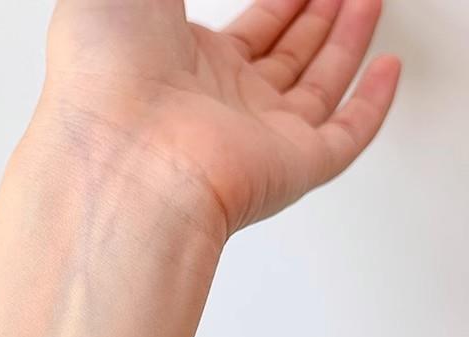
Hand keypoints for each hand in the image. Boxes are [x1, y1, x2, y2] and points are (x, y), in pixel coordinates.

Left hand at [36, 0, 400, 237]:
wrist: (118, 153)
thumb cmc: (103, 73)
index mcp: (182, 64)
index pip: (246, 33)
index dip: (279, 5)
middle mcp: (219, 104)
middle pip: (284, 58)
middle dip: (316, 19)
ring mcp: (255, 137)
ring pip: (318, 88)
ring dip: (346, 43)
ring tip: (367, 2)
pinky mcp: (289, 167)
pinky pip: (345, 137)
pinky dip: (372, 104)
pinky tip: (386, 70)